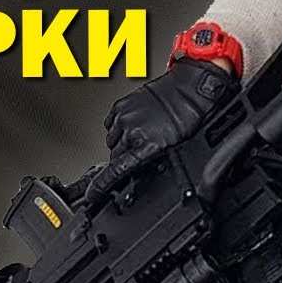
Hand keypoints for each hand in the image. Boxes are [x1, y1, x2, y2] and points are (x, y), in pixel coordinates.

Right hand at [82, 58, 239, 205]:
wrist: (189, 88)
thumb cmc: (188, 116)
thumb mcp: (172, 147)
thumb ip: (151, 162)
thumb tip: (138, 176)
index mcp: (146, 145)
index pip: (116, 170)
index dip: (102, 185)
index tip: (92, 194)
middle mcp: (132, 131)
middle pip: (115, 156)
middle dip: (125, 159)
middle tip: (140, 153)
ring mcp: (125, 117)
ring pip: (112, 140)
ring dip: (122, 142)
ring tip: (141, 135)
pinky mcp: (121, 105)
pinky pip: (111, 123)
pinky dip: (119, 127)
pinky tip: (135, 124)